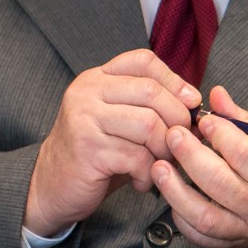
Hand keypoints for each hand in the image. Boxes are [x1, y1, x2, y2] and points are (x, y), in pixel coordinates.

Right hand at [26, 49, 198, 236]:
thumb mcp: (120, 121)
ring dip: (165, 150)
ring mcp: (85, 119)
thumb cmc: (95, 155)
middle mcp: (87, 93)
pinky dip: (149, 173)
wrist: (51, 187)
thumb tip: (196, 104)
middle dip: (178, 119)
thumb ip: (150, 107)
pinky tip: (143, 181)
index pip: (142, 61)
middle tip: (181, 143)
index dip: (174, 79)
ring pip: (149, 125)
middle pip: (151, 91)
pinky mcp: (88, 150)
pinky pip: (138, 157)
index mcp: (97, 79)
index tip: (191, 102)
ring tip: (161, 164)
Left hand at [152, 85, 247, 247]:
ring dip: (176, 191)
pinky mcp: (235, 244)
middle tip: (174, 135)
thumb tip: (215, 96)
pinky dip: (181, 217)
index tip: (205, 119)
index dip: (222, 135)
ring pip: (207, 217)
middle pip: (223, 185)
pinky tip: (173, 195)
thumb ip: (245, 121)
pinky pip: (202, 237)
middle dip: (192, 157)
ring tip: (160, 167)